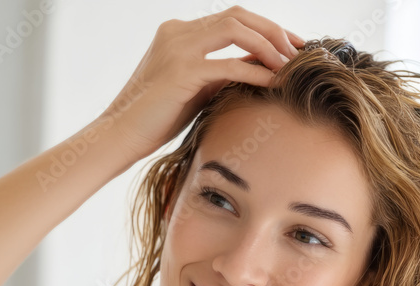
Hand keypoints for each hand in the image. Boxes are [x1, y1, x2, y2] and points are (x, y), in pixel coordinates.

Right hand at [101, 5, 305, 161]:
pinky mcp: (182, 71)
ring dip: (269, 46)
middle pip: (239, 16)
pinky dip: (257, 71)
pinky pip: (230, 64)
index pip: (233, 18)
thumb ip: (221, 73)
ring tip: (290, 66)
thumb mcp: (195, 88)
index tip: (292, 46)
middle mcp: (178, 32)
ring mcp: (178, 48)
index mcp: (179, 32)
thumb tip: (259, 70)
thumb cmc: (155, 118)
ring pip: (237, 30)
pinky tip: (275, 84)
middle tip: (299, 53)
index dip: (266, 28)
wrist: (120, 135)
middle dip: (275, 31)